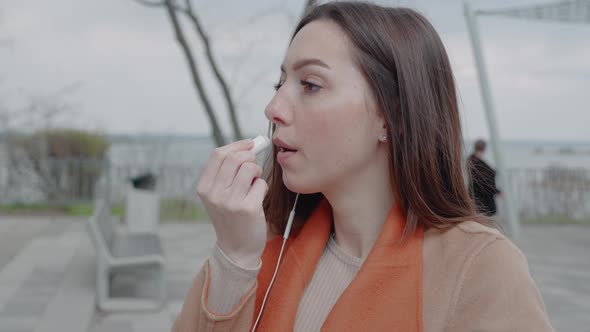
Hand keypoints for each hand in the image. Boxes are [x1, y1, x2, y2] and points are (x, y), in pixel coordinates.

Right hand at [196, 139, 267, 267]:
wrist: (237, 249)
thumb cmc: (232, 216)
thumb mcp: (219, 194)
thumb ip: (228, 170)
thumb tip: (250, 144)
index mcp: (204, 187)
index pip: (218, 154)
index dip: (237, 145)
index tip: (250, 144)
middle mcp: (214, 194)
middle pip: (234, 158)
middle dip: (250, 157)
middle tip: (254, 167)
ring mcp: (230, 201)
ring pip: (249, 168)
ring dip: (257, 172)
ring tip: (254, 184)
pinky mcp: (247, 208)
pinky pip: (261, 184)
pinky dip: (263, 187)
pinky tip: (257, 199)